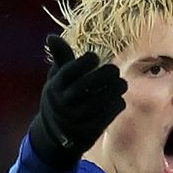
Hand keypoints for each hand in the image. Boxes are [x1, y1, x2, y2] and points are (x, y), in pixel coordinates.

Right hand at [29, 35, 126, 167]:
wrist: (56, 135)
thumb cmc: (61, 97)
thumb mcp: (56, 79)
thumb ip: (61, 59)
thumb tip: (51, 36)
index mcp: (55, 88)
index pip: (70, 71)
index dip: (86, 61)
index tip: (94, 57)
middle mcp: (64, 104)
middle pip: (88, 84)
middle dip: (106, 74)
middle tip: (114, 70)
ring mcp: (77, 118)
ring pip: (103, 99)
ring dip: (117, 88)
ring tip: (121, 83)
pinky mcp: (91, 130)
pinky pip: (110, 113)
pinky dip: (117, 104)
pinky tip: (118, 98)